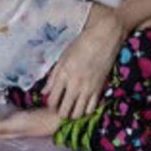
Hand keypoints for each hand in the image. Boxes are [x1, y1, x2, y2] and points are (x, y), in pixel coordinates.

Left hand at [43, 4, 125, 119]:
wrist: (105, 37)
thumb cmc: (82, 43)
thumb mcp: (63, 56)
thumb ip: (53, 76)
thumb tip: (45, 91)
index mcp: (63, 75)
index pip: (52, 101)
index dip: (50, 105)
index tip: (52, 103)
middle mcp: (75, 85)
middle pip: (64, 111)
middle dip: (60, 113)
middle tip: (61, 108)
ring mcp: (88, 88)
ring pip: (78, 113)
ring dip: (73, 114)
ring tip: (72, 109)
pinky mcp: (100, 88)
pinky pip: (92, 108)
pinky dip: (86, 110)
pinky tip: (85, 104)